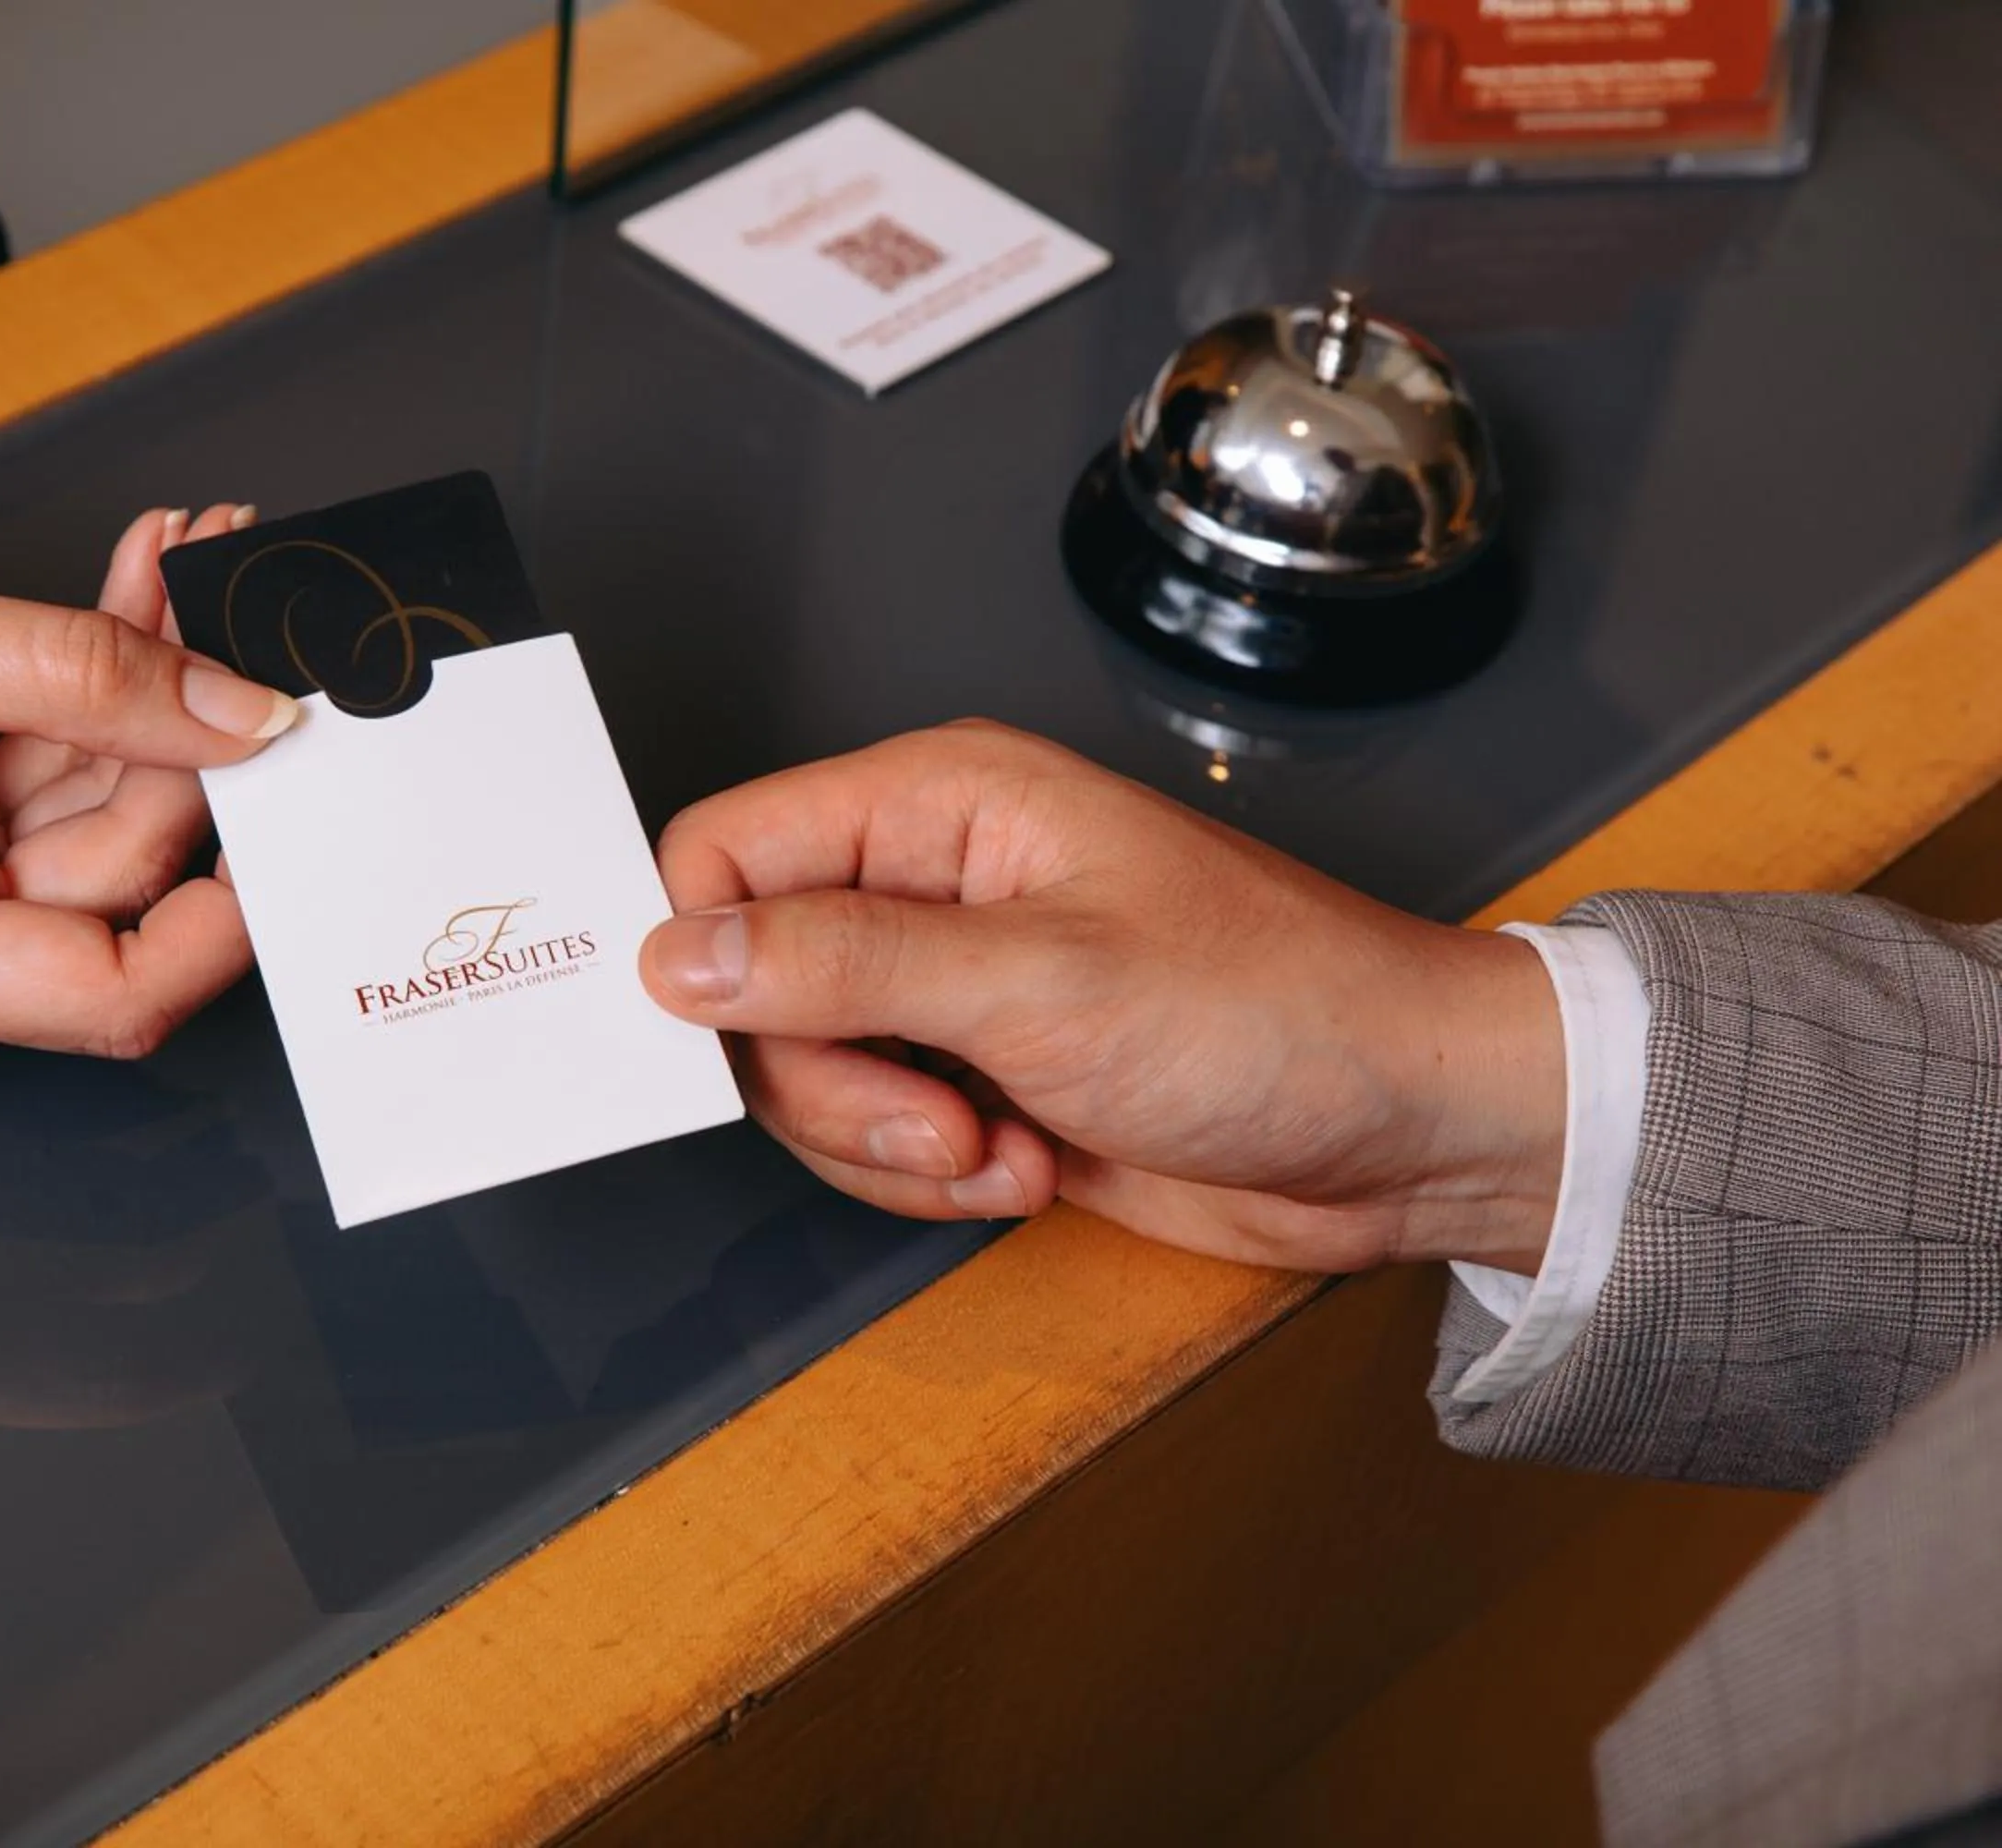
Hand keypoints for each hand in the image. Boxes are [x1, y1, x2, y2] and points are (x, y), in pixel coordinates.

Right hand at [637, 721, 1564, 1276]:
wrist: (1404, 1131)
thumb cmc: (1277, 1012)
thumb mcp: (1039, 982)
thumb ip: (842, 963)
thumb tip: (679, 955)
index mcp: (942, 806)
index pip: (728, 853)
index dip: (710, 954)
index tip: (752, 1041)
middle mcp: (934, 886)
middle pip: (753, 985)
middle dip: (827, 1081)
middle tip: (935, 1120)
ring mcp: (955, 988)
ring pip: (805, 1075)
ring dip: (887, 1146)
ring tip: (1004, 1149)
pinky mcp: (980, 1078)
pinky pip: (875, 1139)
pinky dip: (931, 1181)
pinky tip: (1029, 1168)